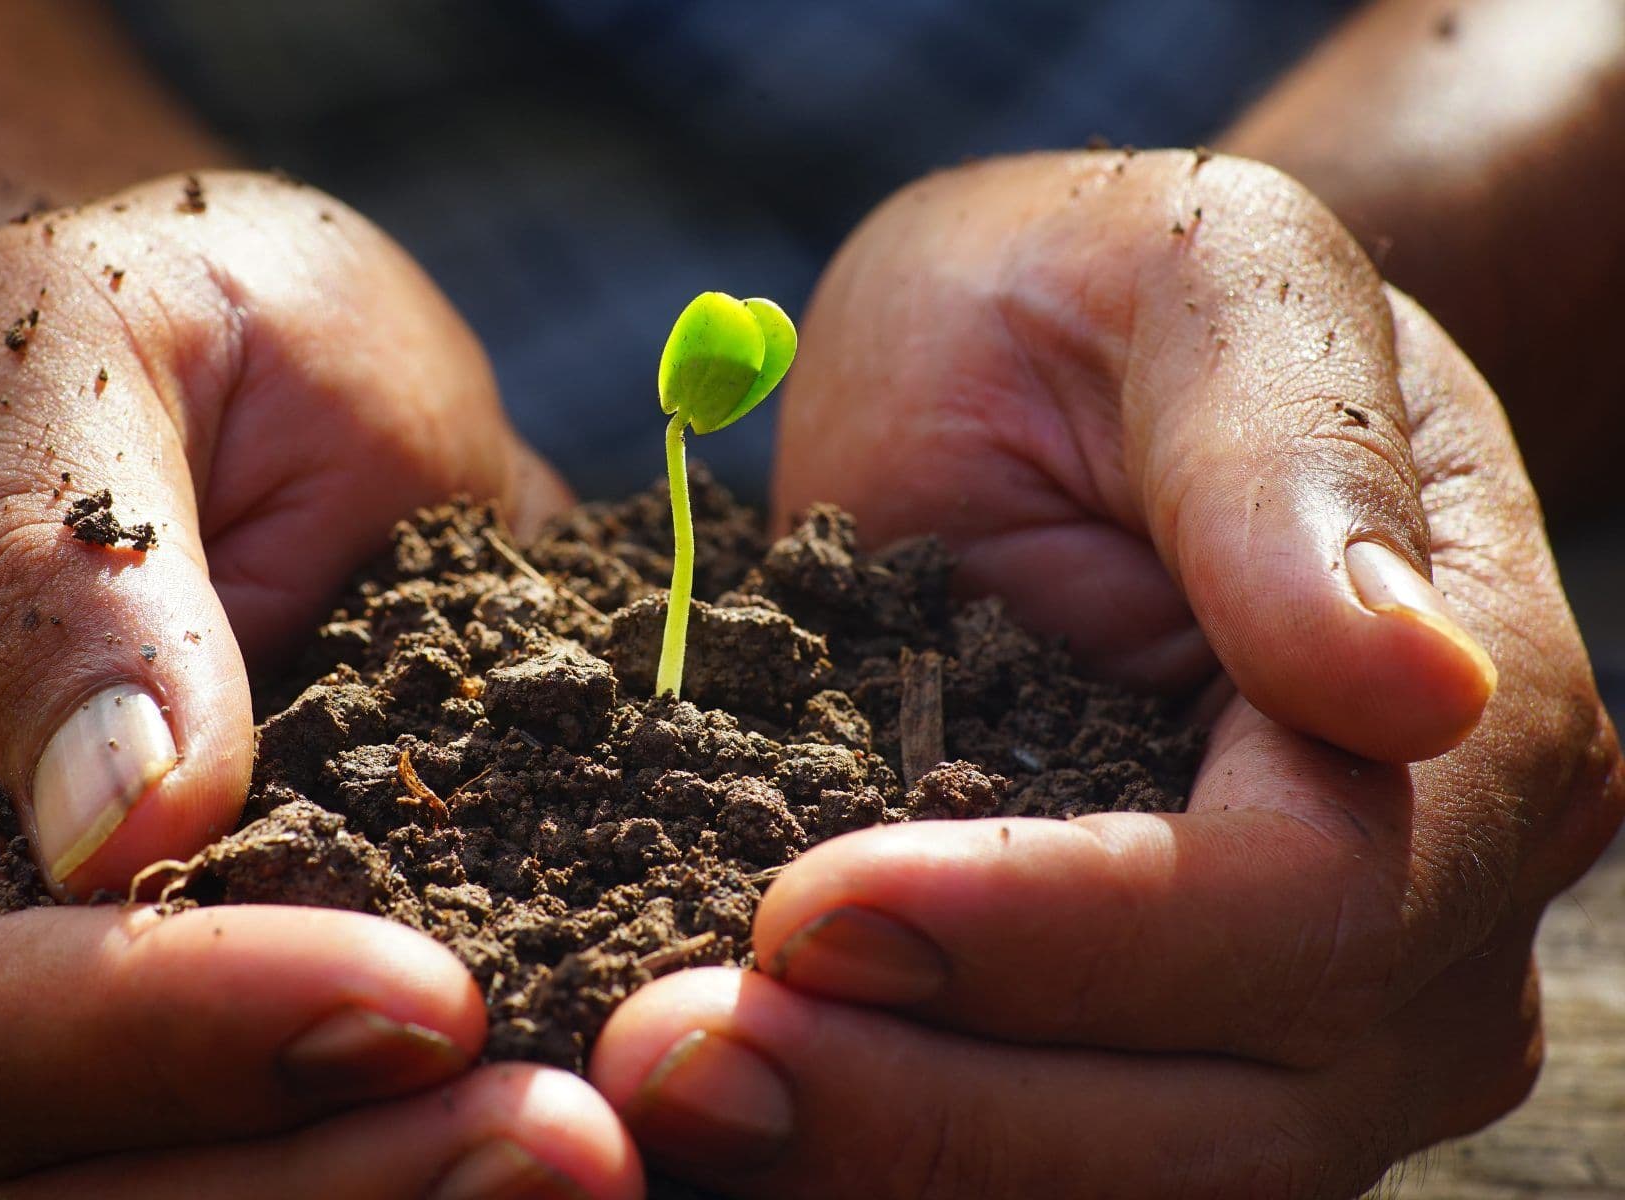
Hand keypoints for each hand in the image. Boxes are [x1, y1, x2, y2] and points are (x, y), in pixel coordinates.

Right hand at [0, 172, 637, 1196]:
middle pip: (50, 1174)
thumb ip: (65, 564)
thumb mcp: (81, 342)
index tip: (419, 998)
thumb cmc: (152, 322)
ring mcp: (69, 1014)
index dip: (167, 1026)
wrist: (256, 372)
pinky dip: (416, 1161)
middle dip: (307, 1183)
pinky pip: (293, 1147)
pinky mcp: (224, 1022)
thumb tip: (124, 823)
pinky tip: (583, 1124)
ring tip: (592, 1153)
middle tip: (564, 1144)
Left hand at [588, 151, 1624, 1195]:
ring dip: (879, 1162)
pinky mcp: (1145, 1052)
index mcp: (1472, 725)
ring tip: (662, 1093)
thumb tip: (1414, 684)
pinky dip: (867, 1156)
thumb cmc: (1122, 305)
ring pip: (1123, 1179)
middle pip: (1218, 1112)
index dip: (1063, 934)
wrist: (1067, 383)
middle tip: (671, 1060)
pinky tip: (720, 1108)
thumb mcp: (1194, 286)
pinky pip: (1032, 1157)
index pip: (1304, 904)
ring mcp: (1295, 1018)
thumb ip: (1286, 460)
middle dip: (934, 1106)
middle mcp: (1419, 919)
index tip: (810, 908)